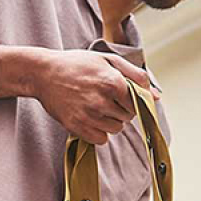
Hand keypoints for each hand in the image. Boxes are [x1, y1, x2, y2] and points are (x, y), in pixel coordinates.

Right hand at [29, 48, 159, 145]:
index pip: (138, 103)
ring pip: (115, 130)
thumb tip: (157, 96)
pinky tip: (89, 117)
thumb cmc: (77, 64)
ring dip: (110, 121)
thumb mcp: (107, 60)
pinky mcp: (77, 127)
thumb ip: (135, 76)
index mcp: (113, 82)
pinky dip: (98, 132)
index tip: (121, 96)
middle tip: (104, 98)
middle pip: (128, 118)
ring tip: (95, 106)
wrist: (43, 73)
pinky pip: (101, 140)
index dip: (131, 100)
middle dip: (121, 110)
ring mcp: (89, 116)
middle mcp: (102, 101)